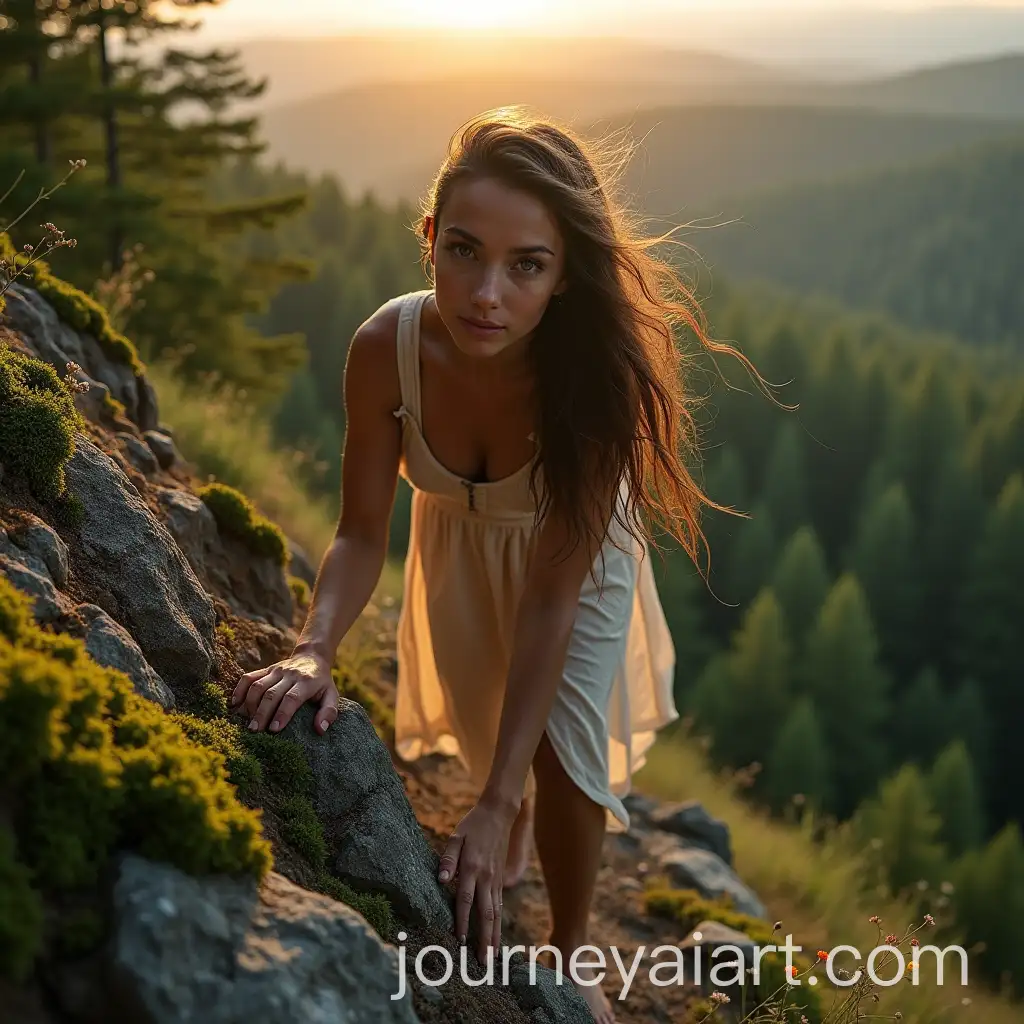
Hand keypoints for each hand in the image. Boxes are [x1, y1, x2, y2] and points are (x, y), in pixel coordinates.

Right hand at [231, 647, 337, 734]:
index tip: (273, 729)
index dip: (282, 713)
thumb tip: (320, 729)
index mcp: (307, 682)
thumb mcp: (332, 695)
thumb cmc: (322, 683)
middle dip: (262, 713)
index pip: (291, 698)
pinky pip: (249, 677)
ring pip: (258, 686)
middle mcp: (289, 674)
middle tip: (255, 731)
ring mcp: (276, 671)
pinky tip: (234, 704)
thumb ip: (329, 712)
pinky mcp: (266, 669)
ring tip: (247, 723)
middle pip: (272, 694)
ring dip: (250, 705)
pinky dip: (239, 689)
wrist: (312, 657)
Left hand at [438, 794, 518, 962]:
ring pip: (496, 913)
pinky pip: (500, 905)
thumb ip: (448, 858)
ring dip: (494, 936)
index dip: (463, 921)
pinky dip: (498, 923)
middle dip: (484, 939)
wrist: (498, 815)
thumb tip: (441, 879)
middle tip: (484, 963)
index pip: (466, 900)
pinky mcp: (501, 879)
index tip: (460, 940)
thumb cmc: (473, 826)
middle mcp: (487, 878)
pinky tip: (497, 937)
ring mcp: (496, 880)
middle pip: (485, 913)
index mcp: (473, 868)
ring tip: (493, 958)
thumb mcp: (456, 836)